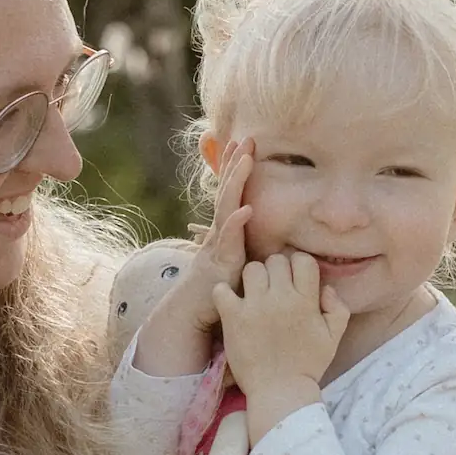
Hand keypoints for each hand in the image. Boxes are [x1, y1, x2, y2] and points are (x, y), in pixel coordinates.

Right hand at [132, 138, 257, 377]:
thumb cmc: (214, 292)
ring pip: (226, 209)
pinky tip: (247, 209)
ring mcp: (217, 247)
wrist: (191, 315)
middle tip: (248, 139)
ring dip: (236, 183)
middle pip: (228, 193)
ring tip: (247, 160)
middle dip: (236, 165)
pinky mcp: (218, 264)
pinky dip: (236, 224)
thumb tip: (264, 239)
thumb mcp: (234, 264)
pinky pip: (228, 240)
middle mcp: (218, 234)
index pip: (232, 195)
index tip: (246, 146)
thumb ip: (244, 249)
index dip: (237, 170)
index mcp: (224, 233)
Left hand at [213, 251, 348, 442]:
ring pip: (251, 269)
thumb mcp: (333, 337)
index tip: (293, 279)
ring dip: (252, 279)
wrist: (281, 391)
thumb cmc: (308, 365)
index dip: (297, 265)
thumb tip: (326, 288)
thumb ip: (338, 308)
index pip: (302, 260)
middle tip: (272, 288)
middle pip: (275, 260)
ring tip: (253, 295)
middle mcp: (281, 298)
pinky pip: (222, 290)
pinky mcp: (233, 318)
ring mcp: (255, 307)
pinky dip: (223, 293)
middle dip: (275, 270)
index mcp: (306, 300)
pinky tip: (230, 304)